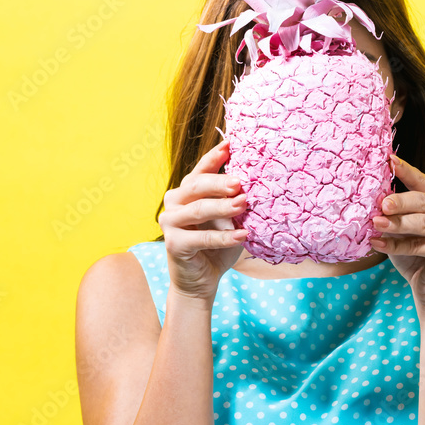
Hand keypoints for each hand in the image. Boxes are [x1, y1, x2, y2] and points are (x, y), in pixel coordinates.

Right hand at [157, 139, 248, 304]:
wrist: (202, 280)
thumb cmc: (217, 246)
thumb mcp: (229, 220)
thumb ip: (234, 202)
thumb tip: (254, 184)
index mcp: (187, 191)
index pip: (201, 169)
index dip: (215, 156)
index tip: (231, 143)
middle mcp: (174, 202)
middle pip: (196, 185)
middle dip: (220, 182)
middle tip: (240, 183)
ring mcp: (170, 222)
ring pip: (198, 209)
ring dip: (222, 207)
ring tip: (243, 204)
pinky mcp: (173, 244)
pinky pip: (201, 237)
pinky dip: (223, 237)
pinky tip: (242, 236)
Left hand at [371, 153, 424, 313]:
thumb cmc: (416, 255)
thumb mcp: (402, 228)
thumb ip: (395, 212)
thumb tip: (374, 197)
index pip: (421, 180)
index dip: (404, 169)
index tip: (387, 159)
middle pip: (421, 201)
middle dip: (398, 201)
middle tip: (379, 203)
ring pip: (421, 223)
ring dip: (395, 224)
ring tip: (375, 223)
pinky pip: (419, 245)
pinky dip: (396, 246)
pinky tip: (377, 244)